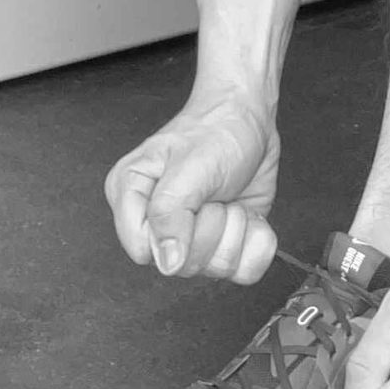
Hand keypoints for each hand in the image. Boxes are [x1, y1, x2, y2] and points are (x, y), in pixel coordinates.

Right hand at [104, 92, 281, 283]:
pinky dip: (257, 240)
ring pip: (217, 270)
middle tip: (216, 194)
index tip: (195, 202)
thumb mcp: (190, 165)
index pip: (144, 251)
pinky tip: (250, 215)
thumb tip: (167, 262)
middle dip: (213, 228)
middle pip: (184, 266)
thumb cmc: (215, 129)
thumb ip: (170, 213)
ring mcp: (193, 239)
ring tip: (229, 198)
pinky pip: (245, 270)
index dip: (178, 234)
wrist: (250, 119)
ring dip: (237, 229)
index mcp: (132, 200)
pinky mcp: (224, 244)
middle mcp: (158, 225)